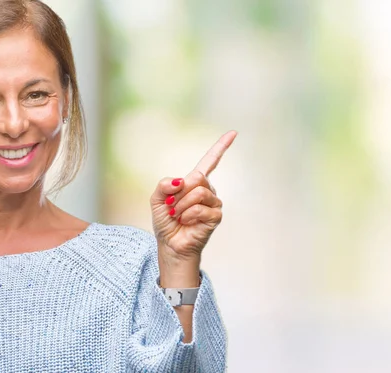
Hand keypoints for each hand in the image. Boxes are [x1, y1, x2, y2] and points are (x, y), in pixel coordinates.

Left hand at [151, 131, 236, 263]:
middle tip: (172, 206)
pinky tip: (187, 222)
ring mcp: (213, 203)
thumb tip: (179, 181)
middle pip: (197, 178)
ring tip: (178, 215)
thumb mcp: (157, 199)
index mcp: (194, 182)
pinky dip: (188, 215)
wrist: (170, 244)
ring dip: (182, 205)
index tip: (233, 133)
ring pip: (198, 193)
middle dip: (179, 192)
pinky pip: (201, 208)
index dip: (221, 147)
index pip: (210, 161)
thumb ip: (163, 185)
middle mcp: (207, 190)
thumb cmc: (166, 221)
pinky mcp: (216, 216)